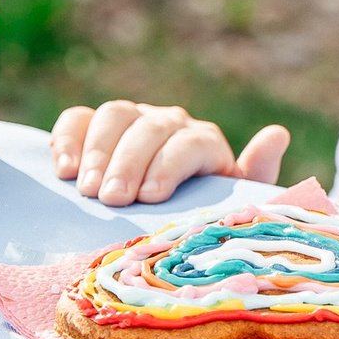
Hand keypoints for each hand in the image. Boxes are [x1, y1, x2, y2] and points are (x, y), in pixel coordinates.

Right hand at [49, 99, 291, 206]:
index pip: (192, 141)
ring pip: (114, 115)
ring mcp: (131, 122)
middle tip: (112, 200)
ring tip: (86, 190)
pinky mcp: (94, 130)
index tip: (150, 198)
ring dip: (98, 151)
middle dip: (130, 162)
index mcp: (204, 144)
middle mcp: (169, 125)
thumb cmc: (199, 220)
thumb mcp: (230, 207)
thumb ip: (254, 175)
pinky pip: (77, 119)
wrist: (167, 222)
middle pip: (150, 126)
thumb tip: (277, 133)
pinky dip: (67, 138)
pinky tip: (61, 170)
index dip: (171, 164)